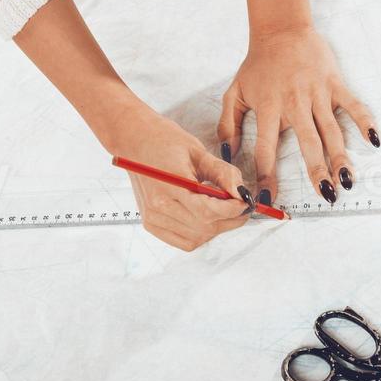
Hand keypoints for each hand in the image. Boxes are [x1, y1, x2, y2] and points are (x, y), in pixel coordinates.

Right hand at [102, 103, 253, 251]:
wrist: (134, 140)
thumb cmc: (165, 140)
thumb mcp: (199, 151)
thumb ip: (223, 174)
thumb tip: (242, 194)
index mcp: (169, 184)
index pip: (207, 211)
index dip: (232, 210)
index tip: (246, 203)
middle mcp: (158, 206)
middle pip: (204, 227)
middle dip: (229, 220)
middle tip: (241, 206)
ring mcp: (152, 217)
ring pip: (196, 237)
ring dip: (216, 227)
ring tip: (222, 209)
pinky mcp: (150, 224)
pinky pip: (183, 241)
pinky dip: (200, 233)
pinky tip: (205, 217)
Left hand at [217, 25, 377, 208]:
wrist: (281, 29)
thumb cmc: (258, 64)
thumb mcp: (234, 92)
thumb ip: (227, 125)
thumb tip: (227, 154)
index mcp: (268, 108)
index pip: (265, 149)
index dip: (266, 177)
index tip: (267, 200)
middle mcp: (294, 103)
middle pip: (307, 143)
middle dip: (316, 171)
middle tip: (326, 195)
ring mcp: (316, 93)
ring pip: (331, 130)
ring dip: (340, 156)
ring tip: (346, 181)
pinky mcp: (334, 83)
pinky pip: (352, 105)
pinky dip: (364, 121)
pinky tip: (374, 140)